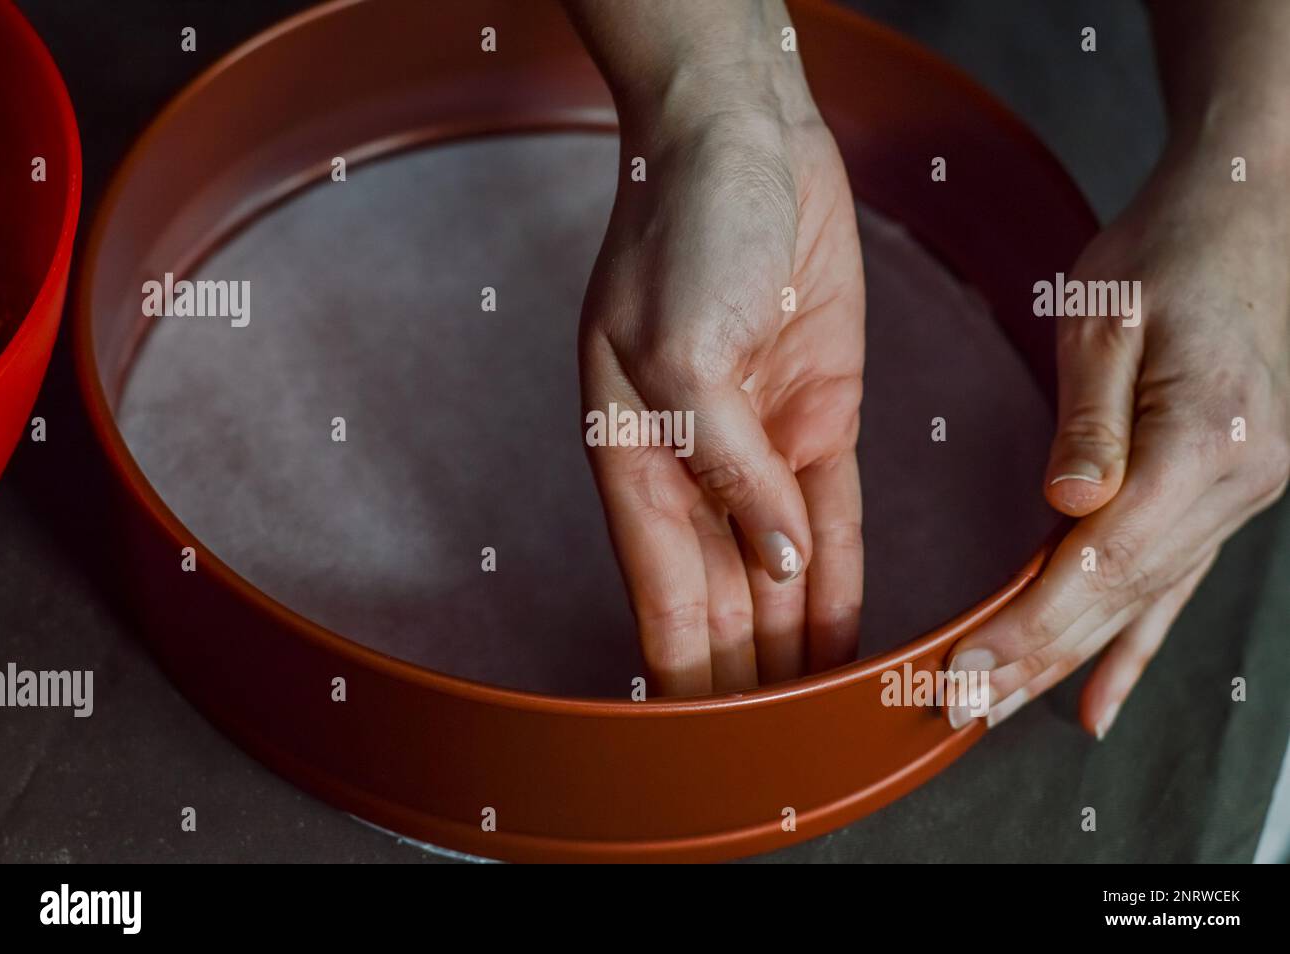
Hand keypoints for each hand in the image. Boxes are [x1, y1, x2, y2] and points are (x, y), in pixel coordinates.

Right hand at [580, 86, 864, 695]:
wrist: (747, 144)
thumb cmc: (683, 229)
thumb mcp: (678, 350)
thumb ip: (723, 466)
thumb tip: (772, 559)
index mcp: (637, 459)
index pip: (663, 594)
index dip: (685, 669)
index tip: (705, 741)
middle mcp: (698, 469)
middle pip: (723, 600)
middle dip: (746, 677)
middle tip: (771, 754)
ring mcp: (761, 447)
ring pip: (781, 572)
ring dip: (795, 643)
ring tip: (818, 717)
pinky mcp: (821, 418)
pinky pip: (836, 519)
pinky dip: (838, 581)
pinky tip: (843, 636)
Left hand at [948, 142, 1289, 735]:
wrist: (1245, 216)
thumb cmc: (1168, 253)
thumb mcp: (1111, 319)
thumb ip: (1092, 419)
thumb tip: (1071, 504)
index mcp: (1201, 444)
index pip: (1101, 564)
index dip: (1029, 629)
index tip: (962, 674)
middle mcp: (1232, 486)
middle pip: (1117, 600)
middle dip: (1031, 662)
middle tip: (955, 713)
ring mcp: (1236, 498)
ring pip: (1139, 605)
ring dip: (1065, 665)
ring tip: (999, 714)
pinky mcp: (1221, 495)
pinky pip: (1169, 588)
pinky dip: (1129, 648)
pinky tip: (1099, 701)